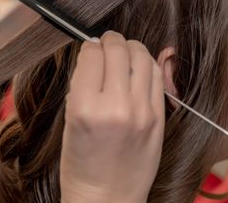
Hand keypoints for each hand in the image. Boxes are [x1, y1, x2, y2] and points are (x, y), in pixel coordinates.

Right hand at [60, 31, 164, 202]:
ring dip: (129, 47)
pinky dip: (145, 64)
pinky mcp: (158, 117)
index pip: (91, 55)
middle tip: (104, 42)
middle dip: (109, 40)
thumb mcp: (69, 121)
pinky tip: (136, 67)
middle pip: (118, 50)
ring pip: (141, 56)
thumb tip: (93, 54)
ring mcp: (142, 111)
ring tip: (122, 52)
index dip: (88, 47)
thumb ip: (82, 85)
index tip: (88, 48)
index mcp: (86, 109)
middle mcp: (117, 107)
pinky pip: (156, 75)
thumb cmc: (81, 164)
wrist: (108, 198)